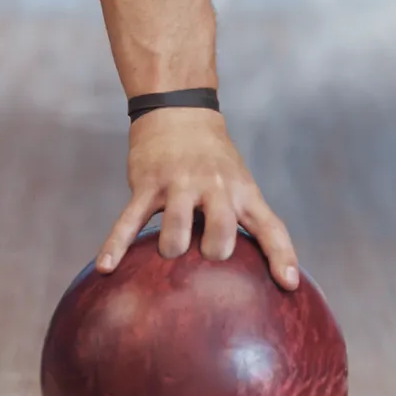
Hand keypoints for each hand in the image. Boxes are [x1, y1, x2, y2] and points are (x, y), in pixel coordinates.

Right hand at [95, 108, 299, 289]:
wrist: (178, 111)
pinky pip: (129, 221)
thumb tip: (246, 270)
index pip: (270, 227)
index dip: (282, 256)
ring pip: (176, 232)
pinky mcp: (147, 184)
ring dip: (171, 251)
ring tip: (169, 254)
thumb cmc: (213, 159)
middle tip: (205, 258)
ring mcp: (179, 185)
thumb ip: (242, 219)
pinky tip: (106, 268)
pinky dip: (116, 246)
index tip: (289, 284)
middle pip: (221, 233)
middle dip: (214, 254)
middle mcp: (215, 188)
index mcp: (242, 192)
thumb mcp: (238, 183)